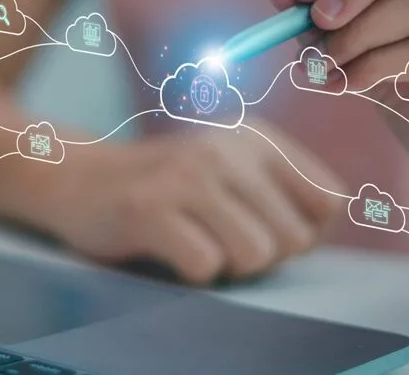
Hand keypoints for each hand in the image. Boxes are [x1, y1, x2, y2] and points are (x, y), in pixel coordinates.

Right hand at [39, 119, 345, 283]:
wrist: (78, 178)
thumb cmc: (167, 188)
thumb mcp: (231, 169)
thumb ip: (282, 190)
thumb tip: (327, 228)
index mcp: (256, 138)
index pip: (330, 201)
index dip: (305, 231)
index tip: (265, 228)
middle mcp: (227, 149)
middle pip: (296, 238)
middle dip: (264, 256)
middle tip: (220, 238)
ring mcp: (187, 176)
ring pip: (257, 255)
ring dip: (228, 266)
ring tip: (197, 242)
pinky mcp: (150, 208)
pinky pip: (206, 266)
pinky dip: (191, 271)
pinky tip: (168, 247)